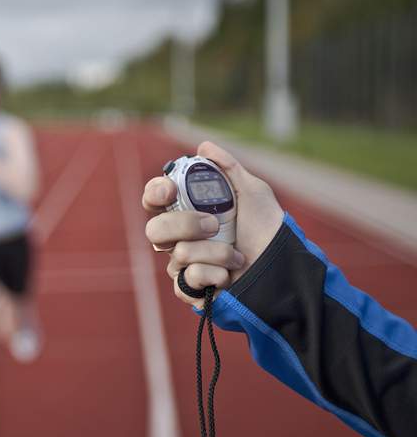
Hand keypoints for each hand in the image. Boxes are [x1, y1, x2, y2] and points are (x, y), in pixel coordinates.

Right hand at [142, 141, 283, 307]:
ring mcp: (182, 264)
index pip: (154, 200)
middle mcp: (178, 237)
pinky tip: (228, 276)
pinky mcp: (189, 290)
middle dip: (185, 224)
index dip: (155, 193)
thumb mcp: (252, 191)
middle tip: (212, 225)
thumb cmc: (267, 229)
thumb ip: (227, 167)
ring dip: (216, 252)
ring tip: (237, 255)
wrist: (283, 267)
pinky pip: (188, 279)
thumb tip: (204, 146)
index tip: (171, 190)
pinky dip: (214, 275)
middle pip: (154, 229)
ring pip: (178, 254)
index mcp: (186, 211)